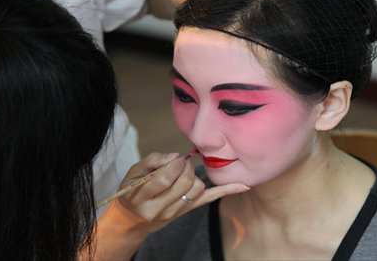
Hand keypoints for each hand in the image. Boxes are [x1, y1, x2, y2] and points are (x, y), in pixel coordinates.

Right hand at [117, 152, 248, 233]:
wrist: (134, 219)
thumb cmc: (133, 190)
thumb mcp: (133, 173)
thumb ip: (153, 160)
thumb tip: (176, 157)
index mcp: (144, 197)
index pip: (166, 178)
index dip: (173, 164)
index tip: (173, 159)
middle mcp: (161, 208)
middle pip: (185, 182)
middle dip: (185, 167)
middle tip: (179, 164)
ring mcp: (177, 212)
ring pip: (197, 189)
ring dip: (193, 175)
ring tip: (183, 173)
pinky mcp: (189, 210)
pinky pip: (210, 199)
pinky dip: (227, 191)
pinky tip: (244, 185)